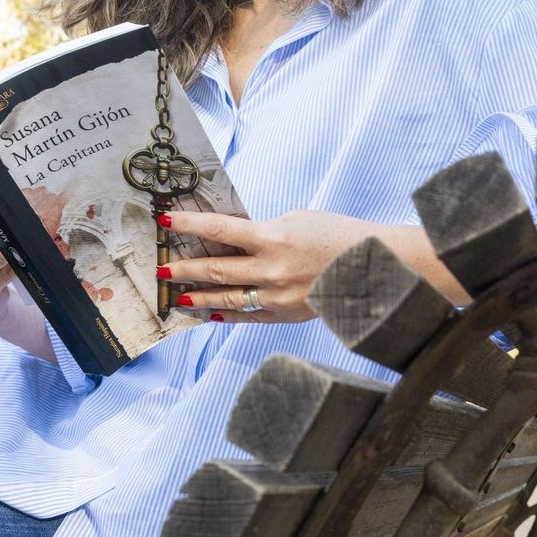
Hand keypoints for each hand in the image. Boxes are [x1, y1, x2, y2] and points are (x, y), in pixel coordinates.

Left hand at [159, 209, 380, 321]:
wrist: (374, 264)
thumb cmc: (337, 235)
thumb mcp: (297, 220)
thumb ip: (263, 230)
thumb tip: (235, 238)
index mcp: (272, 238)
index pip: (218, 230)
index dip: (187, 225)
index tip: (164, 221)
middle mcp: (270, 270)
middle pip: (215, 270)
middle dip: (184, 270)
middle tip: (162, 271)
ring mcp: (277, 296)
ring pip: (227, 299)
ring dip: (200, 298)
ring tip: (179, 298)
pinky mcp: (287, 315)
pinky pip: (249, 316)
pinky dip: (228, 315)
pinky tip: (211, 314)